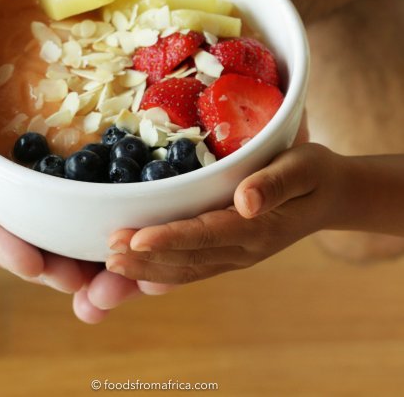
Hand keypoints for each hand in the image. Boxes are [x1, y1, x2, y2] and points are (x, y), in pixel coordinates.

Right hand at [0, 0, 171, 321]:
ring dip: (75, 242)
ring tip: (114, 267)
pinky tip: (124, 209)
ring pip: (44, 210)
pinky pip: (70, 174)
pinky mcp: (50, 134)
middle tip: (88, 285)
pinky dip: (92, 198)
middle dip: (47, 260)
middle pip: (10, 225)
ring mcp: (18, 154)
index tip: (32, 265)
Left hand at [106, 143, 341, 283]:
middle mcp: (243, 249)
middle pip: (188, 258)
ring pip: (186, 269)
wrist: (330, 196)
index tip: (134, 240)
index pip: (205, 235)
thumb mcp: (303, 168)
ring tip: (112, 262)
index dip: (169, 238)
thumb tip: (245, 200)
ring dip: (148, 268)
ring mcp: (236, 255)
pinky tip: (140, 270)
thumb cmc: (313, 175)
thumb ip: (275, 184)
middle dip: (146, 258)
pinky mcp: (230, 252)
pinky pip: (194, 268)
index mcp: (257, 229)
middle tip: (107, 252)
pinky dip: (164, 271)